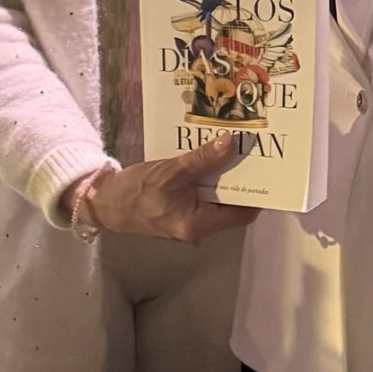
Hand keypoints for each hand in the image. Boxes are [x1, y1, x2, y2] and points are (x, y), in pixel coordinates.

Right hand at [72, 132, 256, 245]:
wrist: (103, 203)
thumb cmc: (134, 192)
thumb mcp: (170, 171)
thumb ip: (202, 159)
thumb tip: (231, 143)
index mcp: (199, 224)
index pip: (243, 214)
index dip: (258, 194)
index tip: (268, 170)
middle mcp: (199, 228)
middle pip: (232, 205)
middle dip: (242, 179)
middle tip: (255, 153)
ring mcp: (190, 220)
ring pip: (217, 198)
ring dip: (225, 176)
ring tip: (237, 150)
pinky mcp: (181, 211)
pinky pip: (203, 195)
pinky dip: (209, 178)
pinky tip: (212, 156)